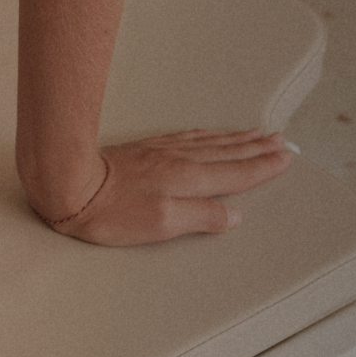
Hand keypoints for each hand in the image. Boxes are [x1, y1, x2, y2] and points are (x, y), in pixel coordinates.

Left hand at [33, 129, 292, 244]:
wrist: (69, 183)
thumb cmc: (111, 210)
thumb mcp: (162, 224)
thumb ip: (201, 217)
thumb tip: (233, 215)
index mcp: (188, 179)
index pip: (236, 173)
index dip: (262, 167)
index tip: (285, 159)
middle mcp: (179, 161)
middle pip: (228, 152)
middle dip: (257, 148)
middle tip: (281, 141)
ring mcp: (161, 151)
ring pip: (209, 142)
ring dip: (236, 138)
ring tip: (256, 133)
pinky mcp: (145, 149)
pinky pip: (187, 136)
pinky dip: (206, 134)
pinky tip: (209, 133)